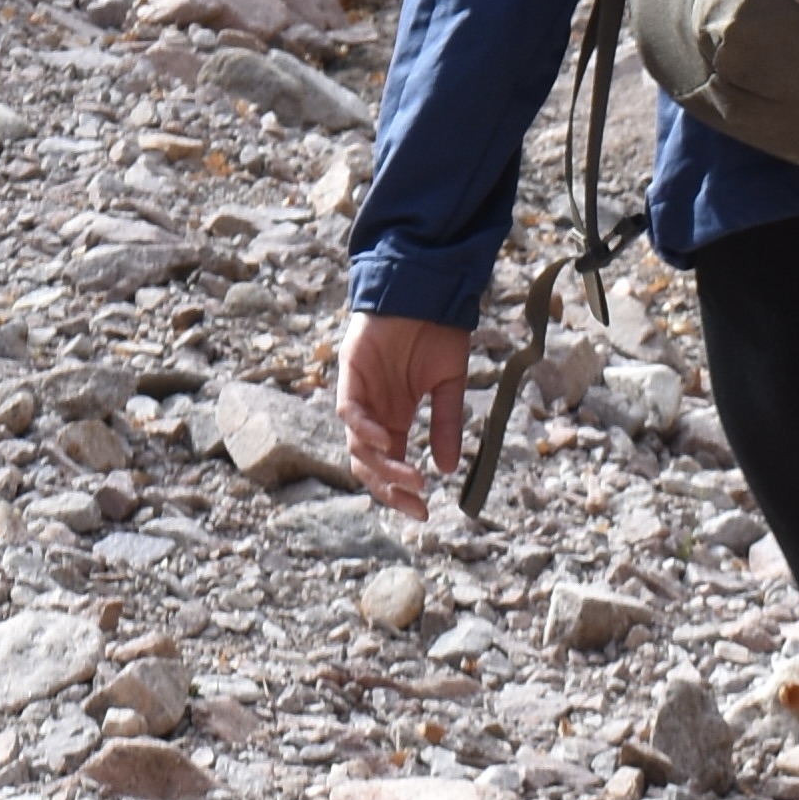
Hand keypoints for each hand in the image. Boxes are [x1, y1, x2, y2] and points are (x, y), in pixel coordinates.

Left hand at [337, 311, 470, 523]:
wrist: (428, 288)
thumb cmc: (437, 331)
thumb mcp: (449, 386)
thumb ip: (445, 425)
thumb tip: (448, 470)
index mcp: (393, 416)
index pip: (388, 464)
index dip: (400, 490)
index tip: (423, 511)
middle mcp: (373, 409)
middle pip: (367, 462)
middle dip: (388, 488)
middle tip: (415, 503)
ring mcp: (360, 390)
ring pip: (356, 442)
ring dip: (381, 465)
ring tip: (410, 477)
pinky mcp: (351, 369)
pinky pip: (349, 407)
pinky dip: (362, 429)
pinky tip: (385, 442)